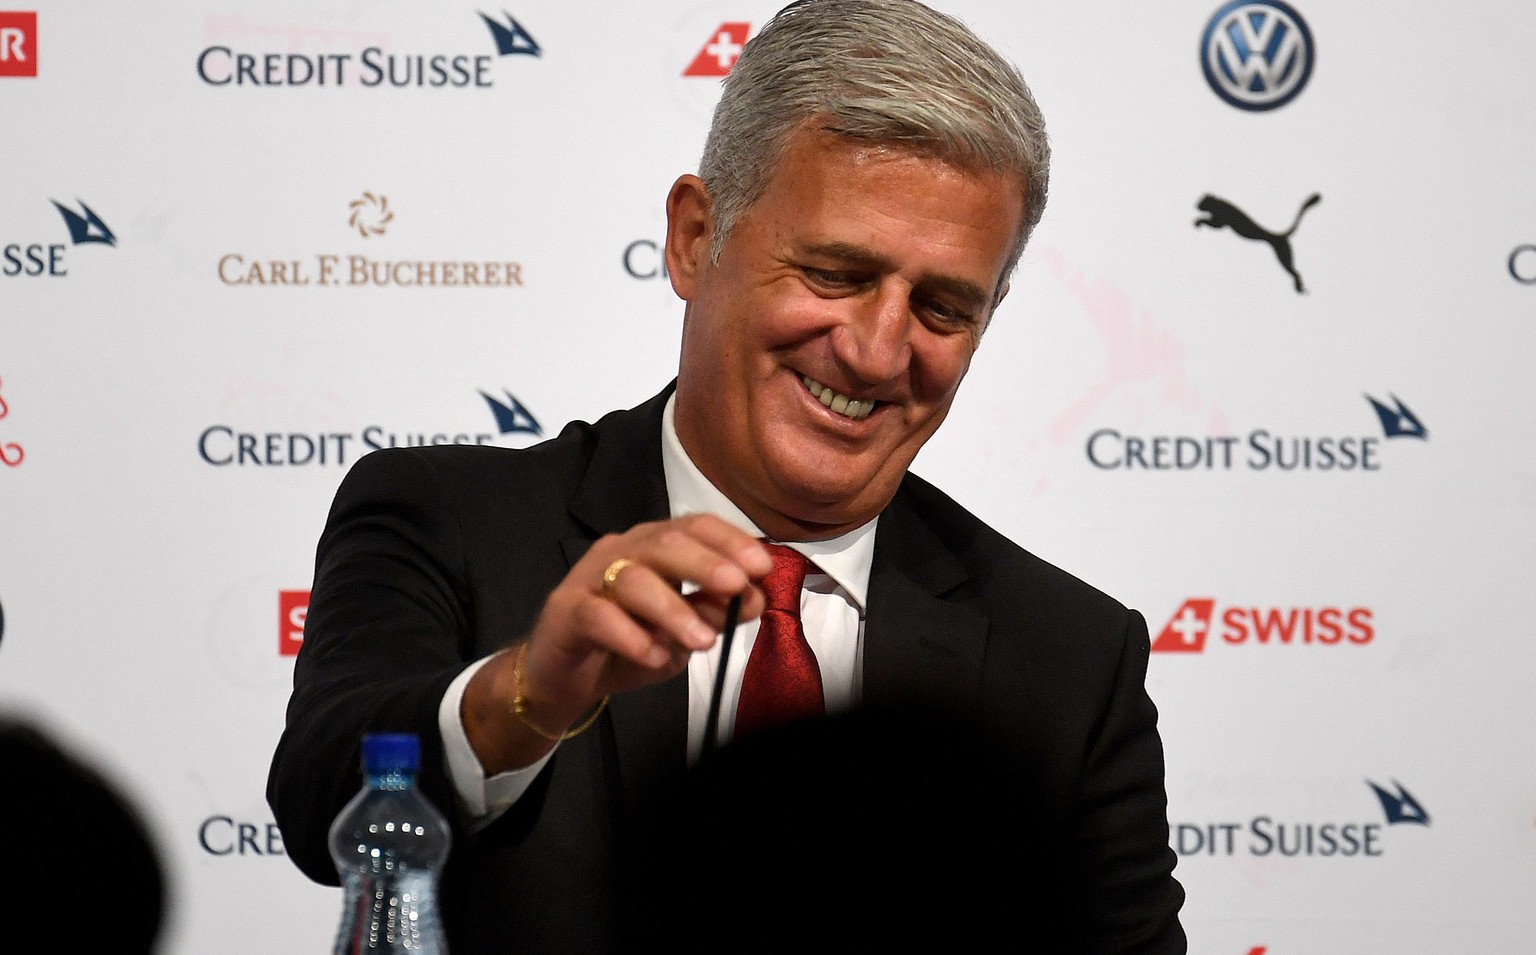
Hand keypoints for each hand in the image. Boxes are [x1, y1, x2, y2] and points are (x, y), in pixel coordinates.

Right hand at [464, 514, 771, 769]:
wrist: (564, 675)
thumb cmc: (628, 642)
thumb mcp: (681, 633)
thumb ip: (714, 612)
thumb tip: (754, 599)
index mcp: (654, 546)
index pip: (694, 527)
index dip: (729, 540)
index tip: (761, 566)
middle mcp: (622, 551)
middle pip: (664, 544)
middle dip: (706, 564)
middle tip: (736, 586)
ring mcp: (590, 577)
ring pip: (634, 580)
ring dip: (673, 610)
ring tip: (703, 642)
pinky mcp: (565, 610)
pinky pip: (599, 616)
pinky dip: (631, 637)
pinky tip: (654, 656)